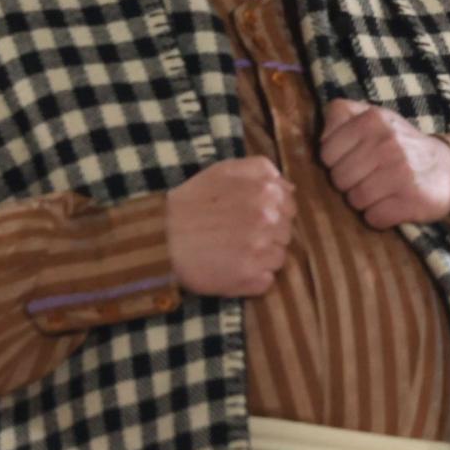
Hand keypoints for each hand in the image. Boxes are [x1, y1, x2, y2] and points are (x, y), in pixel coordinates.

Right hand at [166, 156, 293, 296]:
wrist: (160, 238)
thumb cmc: (191, 202)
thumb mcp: (224, 170)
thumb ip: (261, 169)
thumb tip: (289, 187)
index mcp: (266, 192)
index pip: (289, 207)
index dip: (272, 212)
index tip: (249, 217)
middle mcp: (269, 220)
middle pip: (286, 232)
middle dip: (268, 234)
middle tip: (238, 235)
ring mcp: (261, 250)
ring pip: (279, 256)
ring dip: (262, 256)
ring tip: (233, 251)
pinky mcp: (250, 277)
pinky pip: (267, 280)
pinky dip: (255, 278)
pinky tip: (233, 268)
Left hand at [319, 98, 449, 229]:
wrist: (446, 169)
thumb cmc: (399, 145)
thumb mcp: (374, 118)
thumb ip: (342, 114)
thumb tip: (321, 134)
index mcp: (373, 119)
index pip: (326, 153)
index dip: (336, 161)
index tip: (355, 160)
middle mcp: (388, 143)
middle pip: (339, 179)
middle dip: (350, 183)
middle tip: (370, 177)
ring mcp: (401, 173)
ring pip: (354, 200)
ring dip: (364, 201)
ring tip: (381, 190)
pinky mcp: (411, 200)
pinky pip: (374, 218)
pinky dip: (379, 216)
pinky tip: (392, 203)